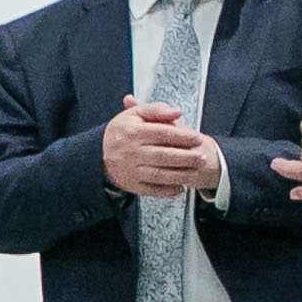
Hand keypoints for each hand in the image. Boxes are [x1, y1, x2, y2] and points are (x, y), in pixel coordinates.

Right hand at [103, 95, 218, 198]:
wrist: (99, 153)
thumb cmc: (122, 132)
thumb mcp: (134, 115)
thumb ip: (156, 110)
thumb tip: (177, 112)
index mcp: (133, 132)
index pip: (163, 133)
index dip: (183, 136)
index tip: (197, 138)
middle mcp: (132, 152)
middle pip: (164, 156)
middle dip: (186, 157)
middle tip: (202, 157)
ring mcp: (131, 170)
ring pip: (160, 174)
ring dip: (180, 175)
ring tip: (195, 172)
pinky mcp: (132, 185)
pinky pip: (152, 190)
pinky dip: (167, 190)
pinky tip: (180, 187)